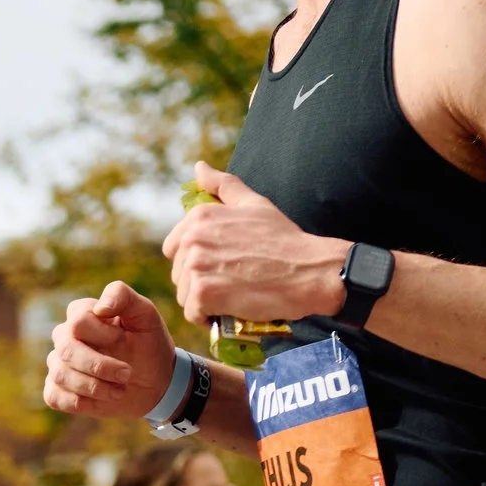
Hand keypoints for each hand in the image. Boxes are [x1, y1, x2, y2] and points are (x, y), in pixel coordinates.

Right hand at [46, 282, 178, 420]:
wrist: (155, 383)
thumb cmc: (149, 344)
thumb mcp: (145, 316)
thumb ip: (123, 297)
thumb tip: (100, 308)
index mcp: (82, 315)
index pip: (78, 321)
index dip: (102, 334)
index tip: (123, 338)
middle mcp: (65, 338)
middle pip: (66, 350)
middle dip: (99, 366)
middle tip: (127, 374)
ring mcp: (59, 365)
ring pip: (61, 375)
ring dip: (95, 387)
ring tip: (120, 390)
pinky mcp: (57, 391)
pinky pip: (55, 397)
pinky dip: (80, 401)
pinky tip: (103, 399)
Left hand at [161, 162, 352, 326]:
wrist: (310, 270)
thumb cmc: (285, 239)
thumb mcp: (254, 204)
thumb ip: (223, 185)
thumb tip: (198, 167)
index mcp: (200, 217)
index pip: (174, 249)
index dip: (196, 262)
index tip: (223, 265)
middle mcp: (192, 238)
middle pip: (179, 274)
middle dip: (202, 283)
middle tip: (235, 282)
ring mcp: (196, 265)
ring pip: (185, 295)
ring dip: (206, 302)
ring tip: (235, 295)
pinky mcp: (203, 292)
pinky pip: (193, 313)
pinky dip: (210, 317)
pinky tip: (232, 309)